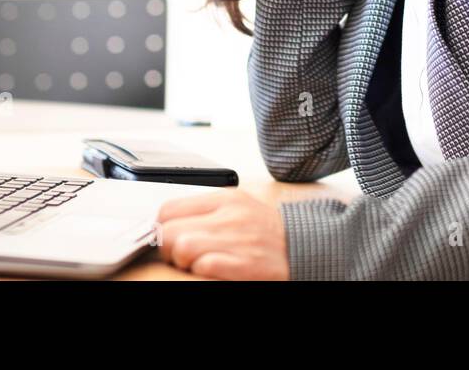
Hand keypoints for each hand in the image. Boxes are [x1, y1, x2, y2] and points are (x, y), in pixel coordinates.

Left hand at [153, 189, 289, 279]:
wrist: (306, 247)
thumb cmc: (267, 232)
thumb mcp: (238, 208)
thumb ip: (206, 211)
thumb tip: (168, 223)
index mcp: (225, 198)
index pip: (169, 209)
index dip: (162, 228)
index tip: (169, 239)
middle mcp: (229, 215)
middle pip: (169, 230)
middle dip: (169, 248)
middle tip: (182, 256)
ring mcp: (237, 239)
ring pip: (182, 247)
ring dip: (184, 261)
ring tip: (197, 264)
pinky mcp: (244, 263)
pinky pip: (204, 266)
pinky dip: (201, 271)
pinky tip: (213, 269)